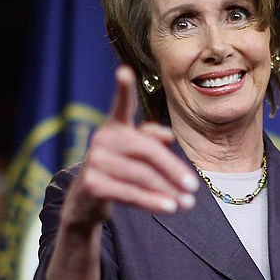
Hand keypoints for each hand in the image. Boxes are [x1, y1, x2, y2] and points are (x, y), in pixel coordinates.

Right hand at [60, 65, 198, 227]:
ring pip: (142, 176)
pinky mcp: (92, 184)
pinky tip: (169, 207)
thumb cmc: (120, 171)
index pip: (121, 105)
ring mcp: (95, 161)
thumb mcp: (137, 154)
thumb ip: (153, 141)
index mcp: (115, 126)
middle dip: (173, 169)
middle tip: (194, 186)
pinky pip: (130, 193)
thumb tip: (168, 136)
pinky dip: (152, 202)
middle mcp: (102, 138)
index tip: (124, 72)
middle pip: (147, 151)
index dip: (123, 90)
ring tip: (187, 203)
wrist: (86, 201)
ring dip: (168, 190)